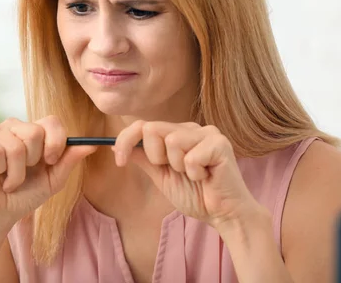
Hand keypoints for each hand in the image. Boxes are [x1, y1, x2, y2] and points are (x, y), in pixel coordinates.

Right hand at [0, 116, 95, 226]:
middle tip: (24, 172)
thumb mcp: (54, 179)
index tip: (49, 161)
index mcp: (32, 130)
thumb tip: (92, 145)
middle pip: (34, 132)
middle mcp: (12, 125)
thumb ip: (70, 160)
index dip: (55, 143)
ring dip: (15, 173)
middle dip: (33, 161)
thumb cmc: (25, 194)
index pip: (52, 121)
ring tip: (8, 179)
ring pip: (15, 146)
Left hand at [113, 121, 262, 229]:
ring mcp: (207, 133)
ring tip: (195, 175)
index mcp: (177, 133)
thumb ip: (144, 158)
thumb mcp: (162, 175)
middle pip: (152, 129)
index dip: (126, 140)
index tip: (119, 161)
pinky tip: (207, 177)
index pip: (143, 125)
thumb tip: (116, 146)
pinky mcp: (220, 143)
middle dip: (156, 157)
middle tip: (175, 172)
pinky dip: (195, 173)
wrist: (223, 214)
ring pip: (171, 140)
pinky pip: (190, 157)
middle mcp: (192, 128)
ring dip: (178, 166)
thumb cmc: (196, 195)